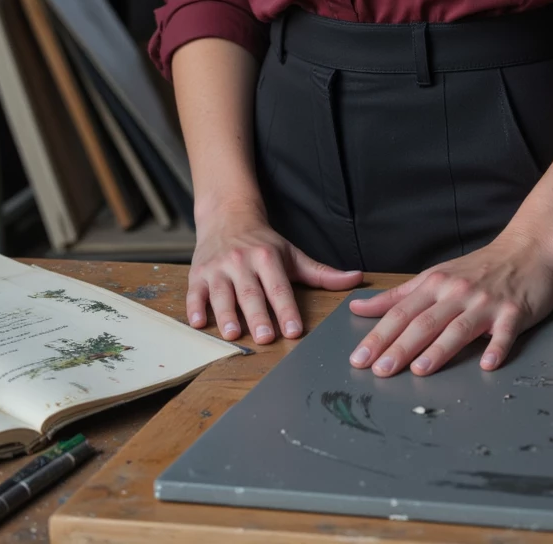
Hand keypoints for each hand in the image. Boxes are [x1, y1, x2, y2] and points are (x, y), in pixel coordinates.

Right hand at [187, 203, 362, 345]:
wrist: (227, 216)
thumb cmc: (263, 242)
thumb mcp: (292, 254)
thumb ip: (321, 273)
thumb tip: (357, 279)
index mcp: (268, 258)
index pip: (279, 287)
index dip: (286, 308)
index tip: (294, 329)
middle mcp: (242, 262)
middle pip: (251, 292)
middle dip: (258, 315)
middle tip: (266, 337)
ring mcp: (218, 269)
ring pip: (222, 294)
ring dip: (226, 314)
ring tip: (233, 334)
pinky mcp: (198, 275)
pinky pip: (195, 293)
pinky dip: (195, 308)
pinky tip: (199, 323)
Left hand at [346, 227, 552, 376]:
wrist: (529, 247)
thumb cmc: (480, 267)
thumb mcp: (436, 276)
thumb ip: (399, 295)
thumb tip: (359, 307)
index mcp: (436, 284)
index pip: (401, 312)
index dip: (379, 335)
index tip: (359, 358)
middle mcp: (457, 292)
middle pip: (424, 322)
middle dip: (399, 347)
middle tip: (379, 371)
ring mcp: (486, 303)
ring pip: (458, 328)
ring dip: (439, 349)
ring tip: (419, 370)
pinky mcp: (515, 312)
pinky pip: (504, 333)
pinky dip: (496, 348)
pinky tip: (488, 364)